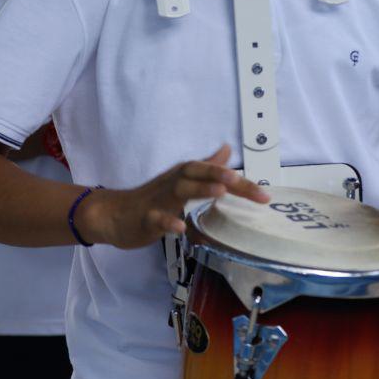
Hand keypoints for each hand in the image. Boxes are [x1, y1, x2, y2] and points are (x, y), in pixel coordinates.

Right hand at [78, 145, 269, 248]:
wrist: (114, 214)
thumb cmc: (153, 198)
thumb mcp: (182, 179)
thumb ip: (207, 166)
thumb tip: (227, 150)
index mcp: (185, 175)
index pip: (214, 173)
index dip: (239, 182)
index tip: (264, 194)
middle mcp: (174, 183)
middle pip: (198, 175)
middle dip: (219, 176)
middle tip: (238, 181)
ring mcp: (159, 200)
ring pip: (179, 192)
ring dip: (199, 191)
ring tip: (219, 193)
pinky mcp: (145, 218)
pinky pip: (157, 219)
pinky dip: (167, 222)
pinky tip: (179, 228)